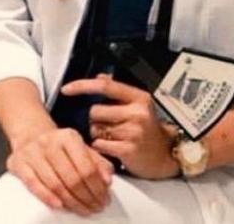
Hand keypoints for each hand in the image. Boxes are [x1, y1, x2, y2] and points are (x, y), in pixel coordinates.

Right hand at [6, 126, 114, 215]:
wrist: (30, 134)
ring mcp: (32, 152)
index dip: (98, 188)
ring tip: (83, 210)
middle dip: (87, 198)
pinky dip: (47, 197)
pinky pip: (33, 183)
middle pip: (72, 178)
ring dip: (71, 202)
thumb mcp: (81, 147)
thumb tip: (108, 179)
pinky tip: (60, 206)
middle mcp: (50, 142)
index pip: (87, 167)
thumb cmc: (60, 147)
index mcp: (68, 137)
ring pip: (55, 184)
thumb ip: (98, 162)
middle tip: (96, 208)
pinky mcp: (18, 163)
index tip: (105, 200)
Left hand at [60, 74, 179, 179]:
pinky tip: (113, 147)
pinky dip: (101, 147)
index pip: (104, 86)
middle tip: (107, 125)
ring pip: (95, 129)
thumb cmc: (149, 129)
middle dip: (95, 119)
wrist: (166, 155)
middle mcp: (137, 112)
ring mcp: (133, 131)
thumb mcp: (139, 105)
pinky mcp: (128, 150)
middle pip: (95, 111)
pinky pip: (100, 145)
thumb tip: (100, 77)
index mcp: (138, 97)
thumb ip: (118, 90)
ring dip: (98, 134)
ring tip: (112, 137)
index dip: (82, 86)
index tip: (66, 89)